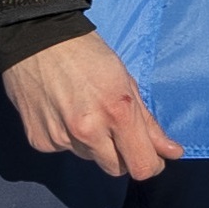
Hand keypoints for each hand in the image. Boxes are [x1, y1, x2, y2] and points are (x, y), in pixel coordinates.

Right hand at [4, 31, 184, 179]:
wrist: (36, 38)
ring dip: (95, 144)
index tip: (154, 156)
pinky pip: (64, 150)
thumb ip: (148, 123)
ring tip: (85, 111)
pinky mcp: (40, 141)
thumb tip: (172, 152)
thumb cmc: (88, 54)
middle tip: (118, 130)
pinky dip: (69, 138)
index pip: (142, 167)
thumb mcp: (127, 81)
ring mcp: (61, 138)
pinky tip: (63, 111)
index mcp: (117, 113)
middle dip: (123, 156)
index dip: (152, 164)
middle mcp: (88, 130)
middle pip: (116, 169)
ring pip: (90, 158)